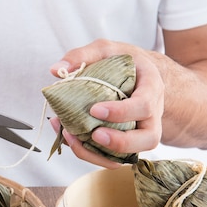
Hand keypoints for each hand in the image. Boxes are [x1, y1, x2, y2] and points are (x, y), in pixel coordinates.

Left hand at [49, 39, 164, 166]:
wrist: (139, 76)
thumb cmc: (124, 63)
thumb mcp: (106, 49)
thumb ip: (82, 55)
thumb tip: (55, 70)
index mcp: (151, 89)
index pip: (145, 106)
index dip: (122, 112)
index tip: (95, 109)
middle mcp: (151, 116)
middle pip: (148, 139)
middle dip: (120, 142)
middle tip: (95, 135)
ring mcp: (140, 133)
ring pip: (130, 155)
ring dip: (101, 154)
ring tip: (75, 140)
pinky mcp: (126, 144)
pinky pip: (112, 157)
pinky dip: (90, 153)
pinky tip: (68, 137)